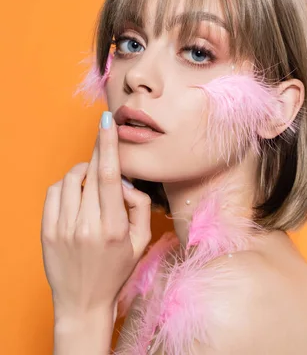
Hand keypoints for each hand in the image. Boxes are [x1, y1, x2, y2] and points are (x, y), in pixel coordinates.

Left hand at [41, 111, 151, 318]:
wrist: (83, 302)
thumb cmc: (116, 270)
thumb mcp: (141, 241)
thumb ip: (139, 206)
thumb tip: (125, 181)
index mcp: (114, 228)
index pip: (108, 176)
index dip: (107, 144)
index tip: (105, 122)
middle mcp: (86, 226)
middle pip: (89, 173)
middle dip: (98, 154)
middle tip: (104, 148)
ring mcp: (63, 229)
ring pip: (70, 180)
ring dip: (83, 173)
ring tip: (92, 186)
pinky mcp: (47, 232)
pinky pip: (54, 193)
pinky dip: (67, 187)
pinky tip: (77, 197)